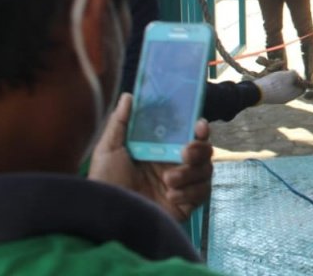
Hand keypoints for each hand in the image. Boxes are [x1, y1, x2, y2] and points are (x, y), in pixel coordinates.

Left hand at [88, 93, 212, 221]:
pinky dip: (189, 193)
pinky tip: (171, 197)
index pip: (189, 134)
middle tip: (184, 153)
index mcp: (162, 150)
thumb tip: (129, 96)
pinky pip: (203, 192)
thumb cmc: (106, 182)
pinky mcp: (188, 203)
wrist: (108, 217)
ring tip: (168, 181)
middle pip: (205, 150)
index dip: (200, 128)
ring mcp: (184, 184)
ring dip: (189, 173)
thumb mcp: (108, 150)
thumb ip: (120, 122)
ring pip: (206, 170)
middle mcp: (176, 165)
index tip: (198, 125)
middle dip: (199, 149)